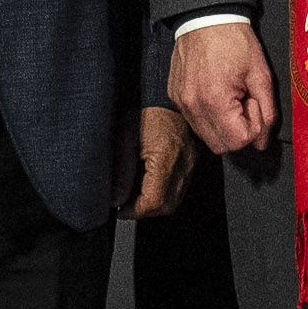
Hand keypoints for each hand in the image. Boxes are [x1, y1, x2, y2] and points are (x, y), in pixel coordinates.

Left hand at [131, 104, 191, 219]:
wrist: (164, 97)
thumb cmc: (145, 112)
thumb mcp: (125, 140)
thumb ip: (121, 173)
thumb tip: (116, 199)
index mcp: (165, 160)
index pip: (153, 202)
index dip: (134, 211)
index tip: (120, 210)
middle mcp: (182, 166)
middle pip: (166, 206)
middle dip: (144, 211)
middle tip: (125, 206)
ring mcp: (190, 165)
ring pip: (174, 201)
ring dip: (154, 204)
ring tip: (136, 196)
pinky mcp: (191, 163)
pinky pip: (179, 188)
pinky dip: (164, 194)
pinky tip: (149, 185)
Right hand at [167, 17, 276, 154]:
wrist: (206, 17)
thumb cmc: (233, 40)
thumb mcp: (260, 73)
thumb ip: (267, 110)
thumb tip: (264, 140)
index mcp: (215, 100)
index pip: (239, 141)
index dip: (254, 127)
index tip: (254, 103)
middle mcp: (193, 106)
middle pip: (221, 146)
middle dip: (239, 132)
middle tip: (245, 103)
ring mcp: (181, 103)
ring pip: (207, 137)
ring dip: (224, 126)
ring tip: (231, 98)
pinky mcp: (175, 98)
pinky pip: (195, 121)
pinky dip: (210, 117)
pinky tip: (218, 94)